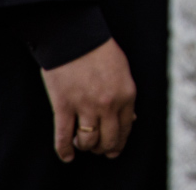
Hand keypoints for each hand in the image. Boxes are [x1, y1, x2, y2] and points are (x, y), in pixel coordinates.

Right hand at [40, 38, 134, 161]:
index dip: (120, 142)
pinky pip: (64, 136)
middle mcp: (109, 105)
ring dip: (86, 147)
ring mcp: (86, 107)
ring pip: (89, 142)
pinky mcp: (64, 107)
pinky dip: (65, 150)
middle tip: (100, 151)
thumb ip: (126, 96)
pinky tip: (68, 156)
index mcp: (127, 94)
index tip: (114, 149)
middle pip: (109, 139)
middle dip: (105, 148)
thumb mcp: (123, 72)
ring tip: (83, 145)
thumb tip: (131, 118)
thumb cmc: (100, 51)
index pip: (126, 127)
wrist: (75, 38)